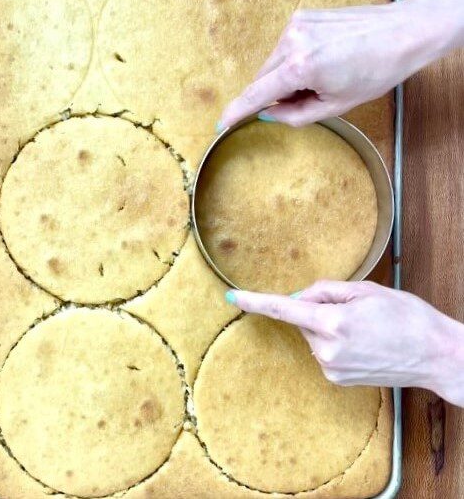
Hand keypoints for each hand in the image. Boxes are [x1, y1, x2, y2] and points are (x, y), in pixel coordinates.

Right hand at [219, 0, 463, 128]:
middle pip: (263, 78)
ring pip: (273, 63)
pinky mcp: (303, 16)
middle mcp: (292, 41)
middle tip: (303, 100)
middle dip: (274, 95)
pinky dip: (292, 61)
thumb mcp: (335, 106)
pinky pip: (285, 47)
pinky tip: (319, 62)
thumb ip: (295, 115)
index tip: (221, 122)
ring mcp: (296, 25)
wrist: (404, 32)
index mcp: (300, 67)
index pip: (257, 94)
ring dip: (284, 77)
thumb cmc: (376, 71)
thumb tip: (269, 113)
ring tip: (318, 79)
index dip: (238, 111)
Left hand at [227, 281, 463, 406]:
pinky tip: (361, 344)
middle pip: (303, 320)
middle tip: (353, 310)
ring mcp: (331, 368)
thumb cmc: (407, 317)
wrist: (437, 355)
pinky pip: (323, 352)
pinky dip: (334, 343)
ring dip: (327, 328)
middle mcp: (327, 349)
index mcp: (333, 322)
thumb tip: (301, 296)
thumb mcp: (366, 290)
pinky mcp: (337, 379)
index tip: (233, 297)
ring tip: (363, 329)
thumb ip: (326, 290)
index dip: (256, 302)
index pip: (284, 309)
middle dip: (317, 311)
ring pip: (314, 336)